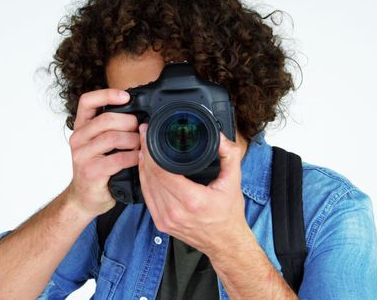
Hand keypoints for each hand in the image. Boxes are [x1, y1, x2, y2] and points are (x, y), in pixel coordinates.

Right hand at [66, 88, 140, 216]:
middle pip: (107, 119)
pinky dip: (133, 157)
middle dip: (130, 123)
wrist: (85, 198)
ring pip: (113, 137)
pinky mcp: (91, 171)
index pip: (87, 101)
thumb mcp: (100, 145)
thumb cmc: (97, 170)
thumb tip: (139, 115)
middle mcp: (78, 139)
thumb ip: (112, 129)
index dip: (107, 94)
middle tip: (140, 131)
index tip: (126, 97)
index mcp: (81, 128)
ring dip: (134, 141)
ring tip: (141, 146)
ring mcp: (82, 155)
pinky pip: (118, 158)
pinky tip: (139, 159)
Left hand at [137, 123, 250, 256]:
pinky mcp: (161, 224)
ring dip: (142, 166)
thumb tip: (219, 136)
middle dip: (145, 154)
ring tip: (144, 149)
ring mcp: (166, 220)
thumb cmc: (229, 215)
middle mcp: (175, 212)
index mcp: (192, 200)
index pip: (161, 171)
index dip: (151, 151)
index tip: (149, 135)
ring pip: (145, 187)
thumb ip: (229, 155)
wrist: (226, 242)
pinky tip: (145, 170)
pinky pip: (147, 198)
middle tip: (144, 137)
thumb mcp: (234, 182)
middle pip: (150, 176)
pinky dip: (145, 182)